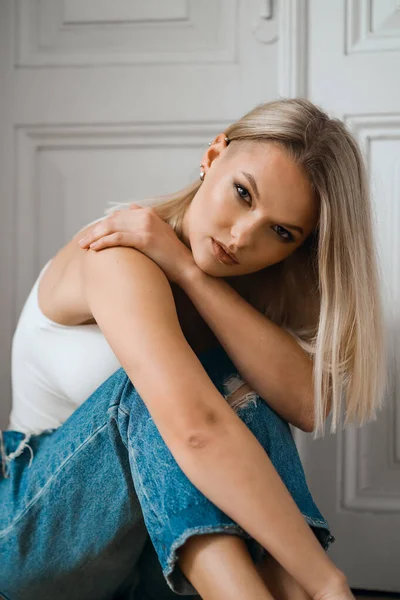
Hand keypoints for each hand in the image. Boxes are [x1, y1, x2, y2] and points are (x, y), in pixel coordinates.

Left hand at [78, 204, 195, 285]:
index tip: (92, 235)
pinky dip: (103, 242)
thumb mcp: (158, 233)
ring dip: (95, 236)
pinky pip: (117, 238)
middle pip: (112, 220)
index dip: (103, 225)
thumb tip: (130, 210)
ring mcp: (145, 226)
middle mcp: (146, 216)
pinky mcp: (145, 238)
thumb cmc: (170, 256)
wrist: (186, 267)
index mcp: (148, 213)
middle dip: (95, 230)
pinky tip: (94, 249)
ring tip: (84, 246)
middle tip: (82, 242)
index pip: (118, 215)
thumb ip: (144, 220)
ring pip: (112, 227)